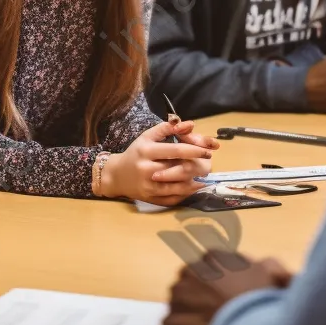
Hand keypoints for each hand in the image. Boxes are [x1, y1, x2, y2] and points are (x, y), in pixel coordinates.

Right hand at [100, 121, 219, 205]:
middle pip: (180, 169)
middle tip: (208, 162)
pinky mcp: (152, 200)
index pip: (175, 151)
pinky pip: (174, 198)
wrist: (117, 176)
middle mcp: (148, 170)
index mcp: (147, 151)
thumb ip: (168, 128)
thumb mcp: (147, 136)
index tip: (208, 150)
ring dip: (196, 181)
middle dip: (198, 166)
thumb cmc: (136, 153)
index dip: (195, 150)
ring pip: (179, 187)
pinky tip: (194, 186)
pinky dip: (187, 193)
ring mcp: (150, 187)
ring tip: (204, 175)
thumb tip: (190, 124)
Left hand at [164, 255, 292, 324]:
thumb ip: (269, 265)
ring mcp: (180, 295)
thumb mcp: (273, 274)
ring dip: (187, 313)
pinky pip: (170, 324)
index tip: (223, 294)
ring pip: (178, 302)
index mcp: (213, 257)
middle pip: (189, 281)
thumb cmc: (262, 301)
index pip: (208, 263)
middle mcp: (192, 271)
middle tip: (213, 312)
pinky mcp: (174, 319)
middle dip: (197, 295)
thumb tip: (268, 267)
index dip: (216, 281)